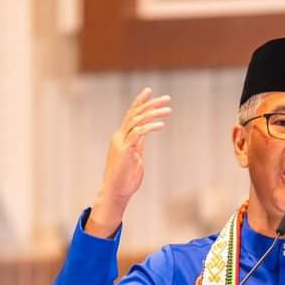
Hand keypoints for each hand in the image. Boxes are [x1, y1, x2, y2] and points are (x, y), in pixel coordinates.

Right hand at [86, 88, 171, 237]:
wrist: (116, 193)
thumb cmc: (126, 179)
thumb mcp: (134, 157)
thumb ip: (137, 145)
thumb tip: (143, 136)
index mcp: (122, 137)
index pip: (130, 114)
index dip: (140, 101)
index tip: (150, 91)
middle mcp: (120, 136)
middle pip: (134, 113)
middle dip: (151, 103)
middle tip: (167, 98)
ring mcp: (121, 142)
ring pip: (136, 120)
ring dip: (153, 113)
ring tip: (168, 110)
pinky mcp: (125, 150)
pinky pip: (138, 133)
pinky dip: (150, 127)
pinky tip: (161, 125)